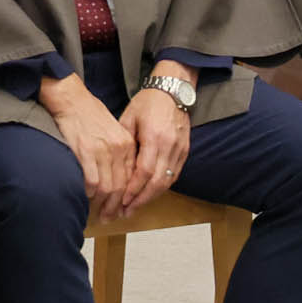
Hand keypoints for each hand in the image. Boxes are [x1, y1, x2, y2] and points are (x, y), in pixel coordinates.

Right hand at [38, 73, 139, 222]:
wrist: (73, 101)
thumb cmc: (90, 116)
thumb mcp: (113, 132)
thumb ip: (119, 152)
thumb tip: (119, 175)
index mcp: (127, 145)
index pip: (133, 177)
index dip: (130, 196)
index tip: (125, 208)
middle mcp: (119, 149)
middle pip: (123, 185)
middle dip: (117, 206)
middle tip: (112, 218)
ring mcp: (103, 151)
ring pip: (109, 186)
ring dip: (105, 204)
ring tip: (101, 215)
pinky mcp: (85, 151)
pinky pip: (92, 180)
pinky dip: (90, 193)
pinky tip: (87, 199)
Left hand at [119, 84, 193, 214]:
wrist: (173, 90)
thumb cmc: (147, 103)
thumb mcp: (129, 119)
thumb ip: (125, 144)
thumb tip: (116, 168)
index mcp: (154, 137)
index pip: (144, 171)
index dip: (133, 189)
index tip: (121, 202)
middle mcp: (170, 145)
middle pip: (157, 181)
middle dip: (141, 199)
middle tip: (126, 212)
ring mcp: (180, 148)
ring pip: (168, 180)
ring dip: (152, 196)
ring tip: (135, 207)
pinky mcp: (185, 149)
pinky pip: (175, 173)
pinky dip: (163, 186)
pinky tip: (151, 194)